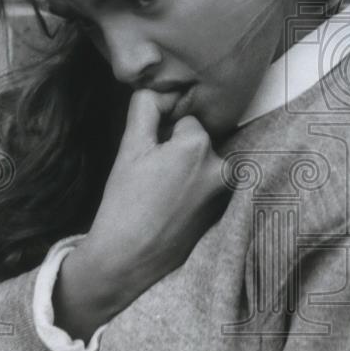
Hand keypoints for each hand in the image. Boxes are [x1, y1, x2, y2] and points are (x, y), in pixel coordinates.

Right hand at [53, 89, 227, 339]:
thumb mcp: (130, 149)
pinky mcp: (222, 215)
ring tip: (160, 196)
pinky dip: (192, 193)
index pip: (185, 122)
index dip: (162, 136)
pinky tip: (170, 209)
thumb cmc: (125, 202)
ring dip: (186, 173)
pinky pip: (207, 191)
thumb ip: (144, 111)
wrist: (127, 260)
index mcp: (199, 145)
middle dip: (177, 154)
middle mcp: (221, 167)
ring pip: (203, 167)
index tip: (148, 158)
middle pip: (197, 145)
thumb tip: (154, 90)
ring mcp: (224, 193)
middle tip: (152, 179)